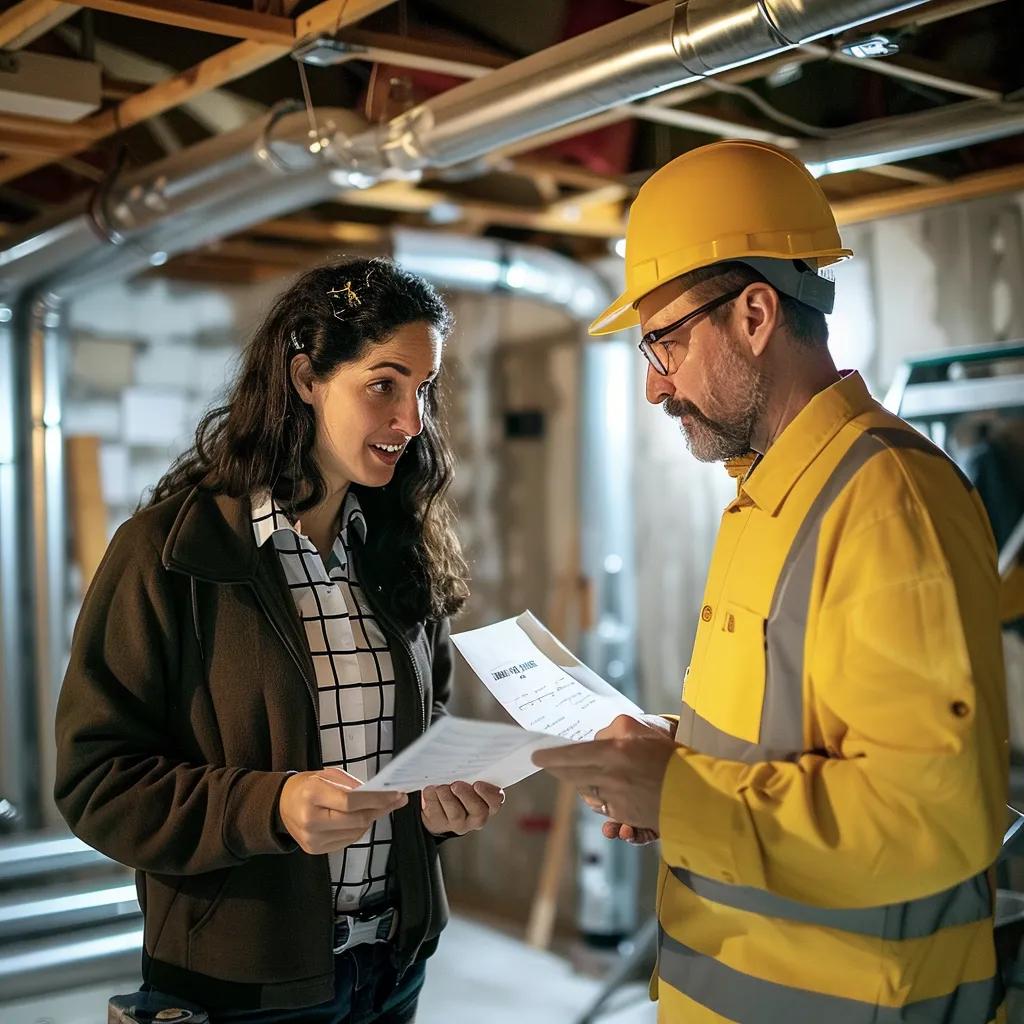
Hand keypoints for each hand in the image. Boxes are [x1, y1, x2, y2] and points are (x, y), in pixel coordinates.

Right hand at [278, 769, 406, 854]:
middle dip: (380, 810)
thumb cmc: (307, 786)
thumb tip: (379, 793)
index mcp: (312, 795)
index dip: (376, 799)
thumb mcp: (326, 775)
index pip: (350, 801)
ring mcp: (313, 839)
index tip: (396, 794)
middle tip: (395, 800)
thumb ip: (352, 784)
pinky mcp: (316, 850)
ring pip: (356, 832)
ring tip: (377, 807)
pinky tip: (359, 819)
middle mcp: (311, 820)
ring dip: (371, 819)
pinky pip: (348, 841)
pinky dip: (359, 829)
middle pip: (356, 820)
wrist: (281, 806)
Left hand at [421, 781, 504, 835]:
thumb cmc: (458, 785)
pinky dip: (432, 799)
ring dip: (447, 798)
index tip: (477, 784)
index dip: (488, 794)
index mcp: (488, 803)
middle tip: (456, 785)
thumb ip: (472, 774)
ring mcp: (459, 823)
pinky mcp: (440, 824)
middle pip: (478, 811)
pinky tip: (430, 790)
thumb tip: (465, 761)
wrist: (437, 802)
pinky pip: (437, 813)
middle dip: (466, 796)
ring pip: (456, 814)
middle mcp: (476, 817)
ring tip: (440, 788)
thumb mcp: (468, 779)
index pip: (496, 801)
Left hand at [532, 714, 677, 832]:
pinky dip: (597, 796)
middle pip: (571, 775)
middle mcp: (609, 777)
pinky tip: (601, 788)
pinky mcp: (623, 814)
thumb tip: (594, 740)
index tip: (536, 755)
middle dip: (557, 769)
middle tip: (548, 763)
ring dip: (577, 782)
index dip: (550, 756)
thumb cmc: (668, 755)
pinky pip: (600, 805)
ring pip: (584, 790)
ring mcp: (616, 798)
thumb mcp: (639, 729)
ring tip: (575, 773)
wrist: (694, 791)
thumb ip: (613, 731)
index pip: (570, 755)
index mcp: (613, 752)